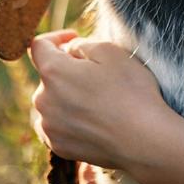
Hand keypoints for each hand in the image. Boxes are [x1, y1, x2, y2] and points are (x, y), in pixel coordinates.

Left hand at [28, 29, 171, 171]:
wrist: (144, 140)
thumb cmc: (130, 92)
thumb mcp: (111, 52)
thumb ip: (82, 44)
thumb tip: (69, 50)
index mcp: (53, 72)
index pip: (39, 46)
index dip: (56, 37)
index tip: (74, 38)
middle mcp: (43, 100)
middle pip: (48, 75)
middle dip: (66, 69)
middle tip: (97, 74)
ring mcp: (49, 126)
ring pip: (51, 101)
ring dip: (66, 95)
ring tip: (97, 100)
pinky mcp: (58, 146)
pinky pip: (57, 124)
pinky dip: (69, 118)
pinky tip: (93, 119)